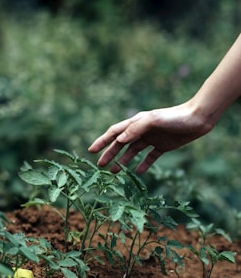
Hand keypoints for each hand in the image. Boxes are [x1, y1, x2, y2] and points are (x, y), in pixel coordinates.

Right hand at [88, 102, 212, 173]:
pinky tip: (138, 171)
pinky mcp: (162, 146)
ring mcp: (151, 138)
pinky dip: (143, 164)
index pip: (114, 132)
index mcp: (136, 122)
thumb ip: (135, 128)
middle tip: (100, 165)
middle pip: (121, 144)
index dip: (102, 141)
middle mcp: (141, 130)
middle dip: (109, 154)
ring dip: (123, 160)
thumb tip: (119, 140)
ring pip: (133, 151)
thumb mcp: (154, 120)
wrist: (198, 119)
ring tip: (115, 172)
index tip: (91, 150)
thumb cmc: (175, 117)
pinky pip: (150, 157)